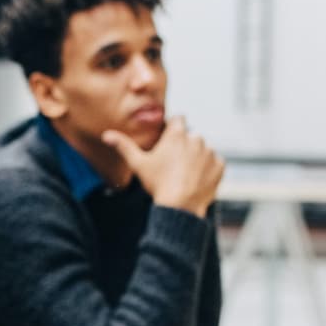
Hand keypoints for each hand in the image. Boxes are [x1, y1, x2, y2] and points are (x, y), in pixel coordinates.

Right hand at [103, 118, 222, 214]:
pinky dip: (208, 169)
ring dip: (197, 157)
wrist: (180, 206)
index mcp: (177, 134)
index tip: (168, 141)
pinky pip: (214, 163)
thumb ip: (124, 146)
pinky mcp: (219, 165)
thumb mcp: (138, 164)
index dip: (173, 128)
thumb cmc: (158, 184)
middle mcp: (196, 139)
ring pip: (203, 149)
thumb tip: (106, 135)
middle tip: (173, 164)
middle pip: (190, 136)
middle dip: (184, 146)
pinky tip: (196, 180)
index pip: (178, 119)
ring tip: (185, 174)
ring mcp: (210, 152)